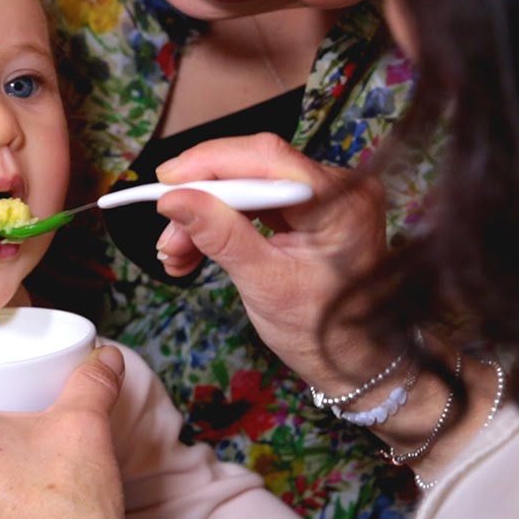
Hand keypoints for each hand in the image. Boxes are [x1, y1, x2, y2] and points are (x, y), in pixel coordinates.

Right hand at [153, 133, 390, 380]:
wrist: (353, 360)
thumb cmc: (322, 331)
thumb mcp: (265, 285)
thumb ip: (220, 236)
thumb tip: (173, 199)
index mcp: (341, 201)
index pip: (267, 158)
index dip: (210, 163)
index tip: (165, 182)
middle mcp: (338, 186)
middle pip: (252, 168)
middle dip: (201, 198)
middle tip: (168, 235)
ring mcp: (322, 196)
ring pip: (245, 185)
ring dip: (204, 215)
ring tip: (175, 253)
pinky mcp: (306, 209)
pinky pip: (253, 202)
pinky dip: (220, 222)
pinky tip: (193, 249)